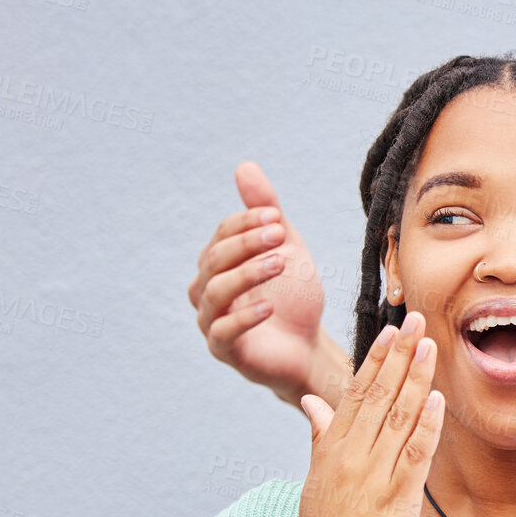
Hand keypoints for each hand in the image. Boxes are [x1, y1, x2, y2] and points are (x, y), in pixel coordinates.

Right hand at [188, 162, 343, 406]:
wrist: (309, 348)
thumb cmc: (293, 297)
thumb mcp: (286, 248)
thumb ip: (265, 211)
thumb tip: (245, 166)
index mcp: (218, 264)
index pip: (222, 235)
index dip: (246, 223)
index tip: (276, 217)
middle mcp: (206, 290)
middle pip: (215, 260)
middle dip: (246, 244)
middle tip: (279, 234)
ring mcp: (212, 321)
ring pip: (215, 293)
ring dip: (247, 274)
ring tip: (279, 264)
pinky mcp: (224, 351)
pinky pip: (222, 332)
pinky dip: (244, 318)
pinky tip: (269, 307)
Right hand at [290, 312, 443, 516]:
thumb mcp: (316, 478)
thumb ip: (321, 436)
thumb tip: (315, 402)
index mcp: (333, 448)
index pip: (357, 392)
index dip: (377, 358)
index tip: (392, 328)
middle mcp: (351, 456)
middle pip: (379, 395)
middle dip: (400, 355)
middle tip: (417, 319)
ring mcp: (373, 476)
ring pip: (399, 418)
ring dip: (417, 379)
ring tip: (431, 345)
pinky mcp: (397, 500)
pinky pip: (414, 456)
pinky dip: (428, 427)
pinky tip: (438, 400)